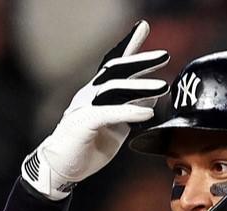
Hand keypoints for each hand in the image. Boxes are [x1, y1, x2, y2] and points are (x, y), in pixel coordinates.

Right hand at [22, 21, 169, 199]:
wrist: (62, 168)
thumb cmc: (89, 146)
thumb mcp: (116, 126)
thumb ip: (131, 110)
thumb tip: (151, 98)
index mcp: (98, 93)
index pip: (114, 64)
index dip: (128, 45)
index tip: (143, 27)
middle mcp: (90, 94)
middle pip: (116, 70)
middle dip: (140, 60)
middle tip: (164, 55)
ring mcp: (84, 106)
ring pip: (114, 89)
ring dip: (141, 87)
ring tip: (163, 87)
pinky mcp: (83, 123)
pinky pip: (109, 113)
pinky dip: (130, 112)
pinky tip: (148, 114)